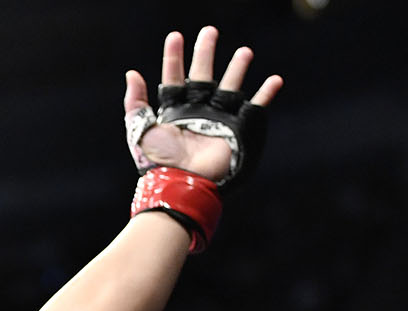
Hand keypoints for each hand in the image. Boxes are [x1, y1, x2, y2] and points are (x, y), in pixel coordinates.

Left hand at [125, 27, 282, 184]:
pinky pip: (255, 107)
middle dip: (206, 53)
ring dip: (237, 68)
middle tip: (210, 31)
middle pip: (203, 74)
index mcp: (174, 110)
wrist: (183, 182)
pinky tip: (274, 80)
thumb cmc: (160, 162)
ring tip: (244, 51)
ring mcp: (218, 118)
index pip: (174, 77)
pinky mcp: (237, 128)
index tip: (176, 36)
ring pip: (229, 85)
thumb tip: (132, 73)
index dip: (174, 57)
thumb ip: (135, 104)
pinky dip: (266, 94)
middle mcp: (197, 111)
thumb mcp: (140, 131)